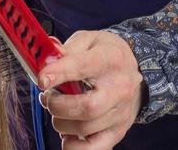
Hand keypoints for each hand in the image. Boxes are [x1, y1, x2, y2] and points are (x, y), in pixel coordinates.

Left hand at [38, 30, 143, 147]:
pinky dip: (72, 146)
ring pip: (84, 129)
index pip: (83, 67)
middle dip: (57, 105)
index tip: (42, 78)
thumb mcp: (89, 40)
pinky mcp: (117, 132)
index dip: (59, 73)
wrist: (136, 72)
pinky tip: (67, 133)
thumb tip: (46, 61)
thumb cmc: (107, 55)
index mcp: (111, 59)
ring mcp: (120, 113)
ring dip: (60, 123)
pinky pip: (93, 149)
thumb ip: (66, 48)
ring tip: (57, 110)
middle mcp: (120, 88)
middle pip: (86, 107)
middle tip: (48, 97)